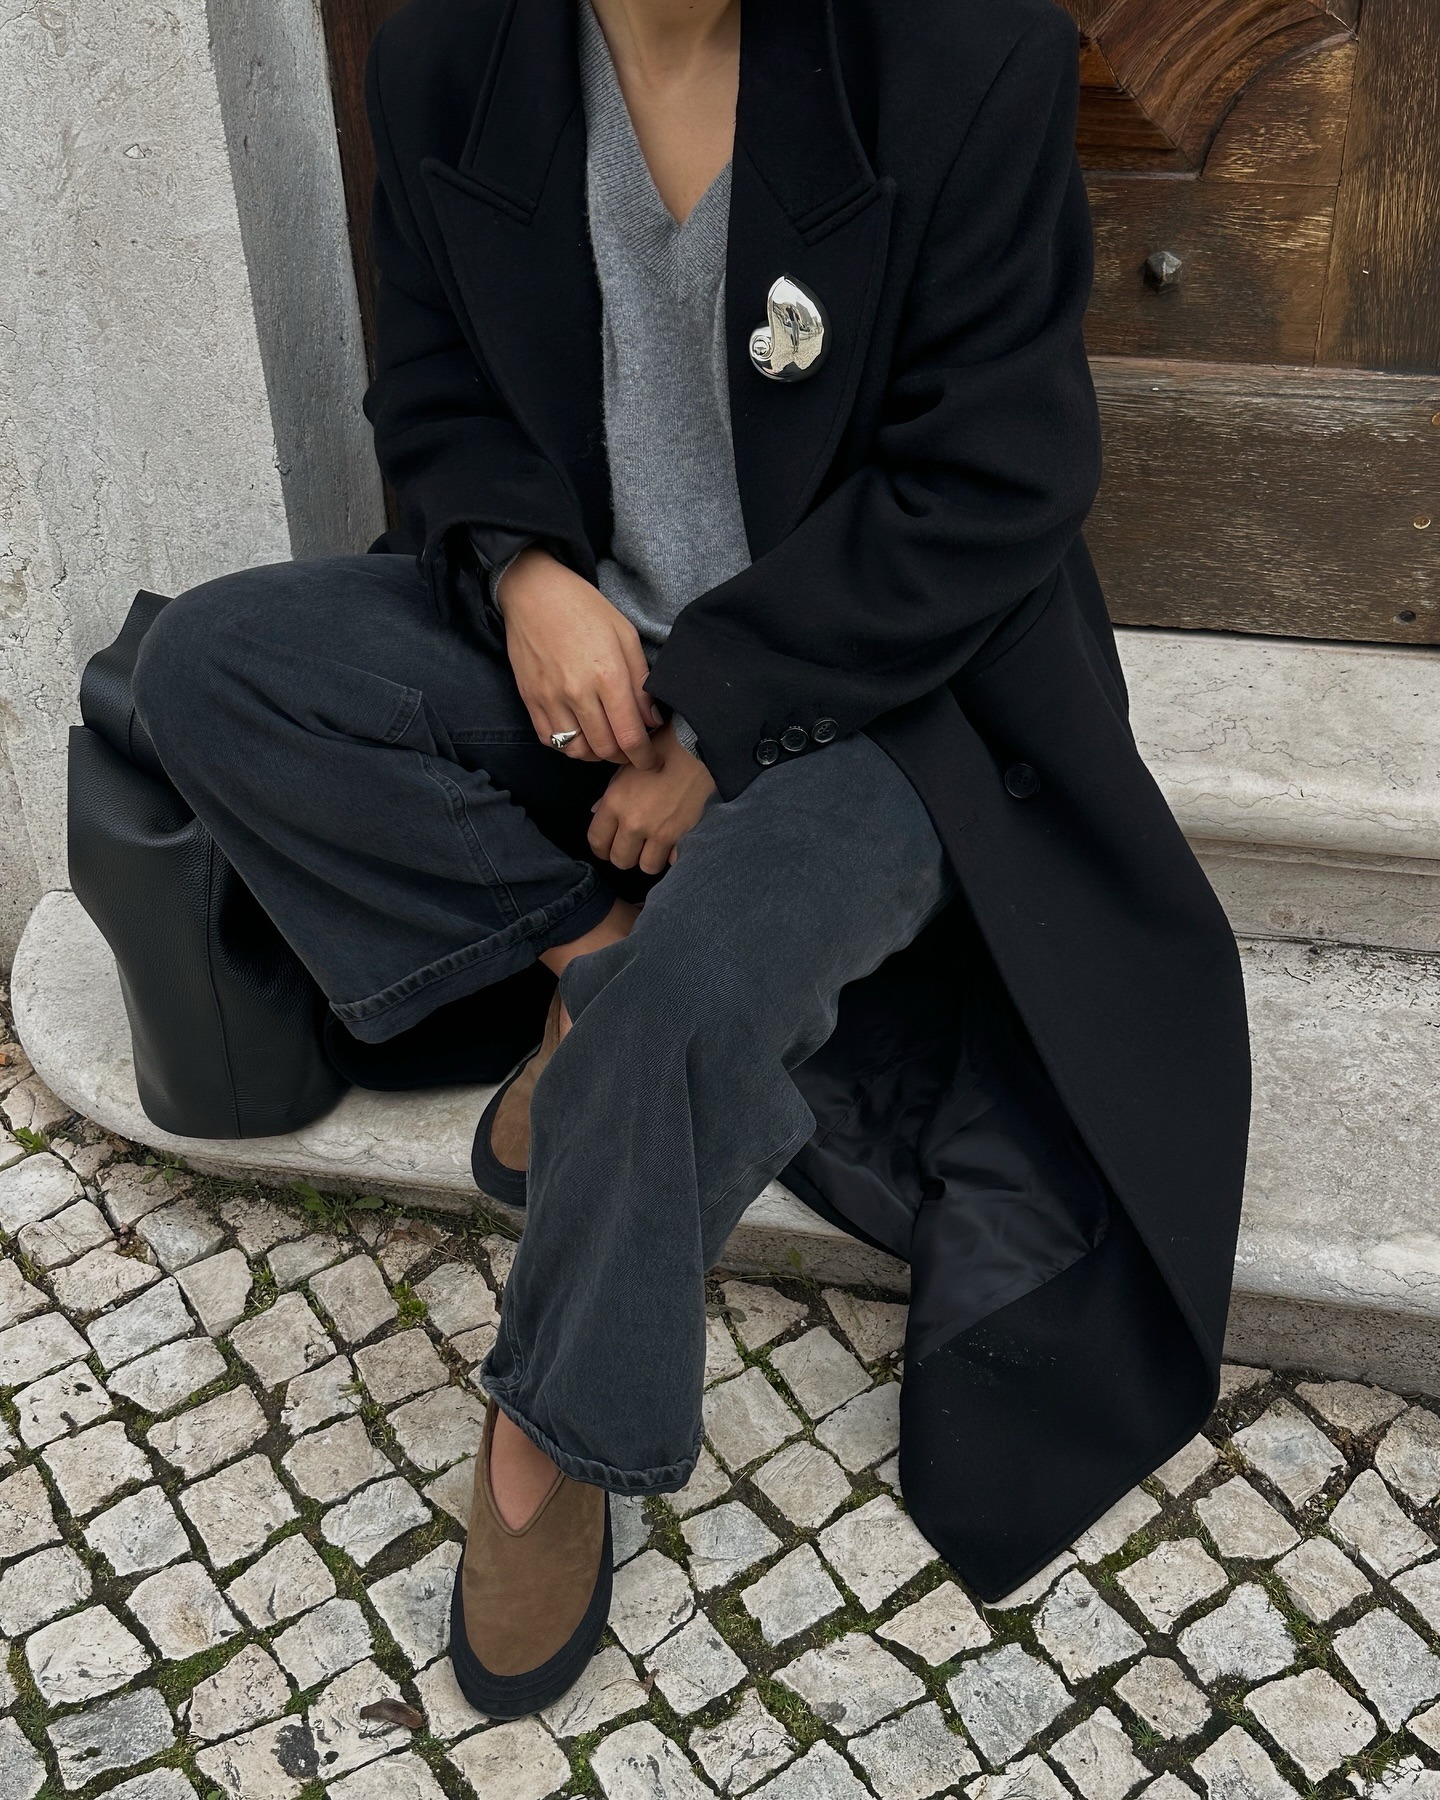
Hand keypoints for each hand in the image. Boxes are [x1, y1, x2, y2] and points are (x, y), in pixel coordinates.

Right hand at [496, 547, 661, 766]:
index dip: (645, 757)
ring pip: (578, 751)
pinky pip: (551, 740)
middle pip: (606, 749)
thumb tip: (653, 719)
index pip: (630, 736)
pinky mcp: (531, 699)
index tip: (653, 762)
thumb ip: (641, 681)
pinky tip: (582, 735)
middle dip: (625, 758)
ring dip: (598, 755)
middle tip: (634, 751)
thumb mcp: (625, 635)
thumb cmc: (584, 609)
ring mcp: (550, 698)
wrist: (534, 593)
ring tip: (609, 743)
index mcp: (608, 675)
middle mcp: (578, 692)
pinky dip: (569, 746)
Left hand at [589, 723, 715, 873]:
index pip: (596, 841)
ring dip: (650, 858)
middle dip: (625, 855)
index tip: (607, 847)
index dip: (601, 848)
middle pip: (620, 860)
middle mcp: (634, 822)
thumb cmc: (663, 750)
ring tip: (655, 845)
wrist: (700, 748)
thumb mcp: (627, 766)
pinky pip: (673, 861)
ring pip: (646, 866)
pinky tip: (676, 843)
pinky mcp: (683, 837)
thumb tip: (598, 813)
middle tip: (633, 847)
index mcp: (615, 802)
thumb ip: (611, 794)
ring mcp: (659, 832)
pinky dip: (673, 855)